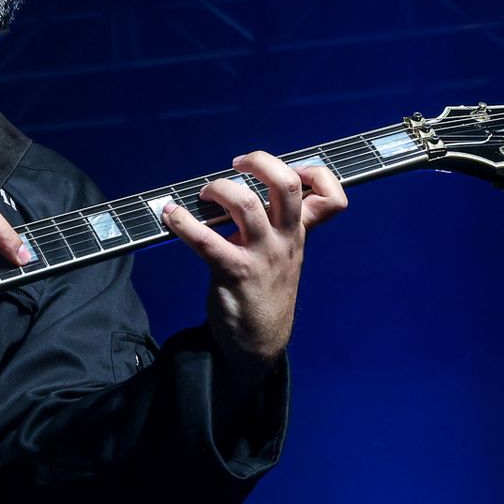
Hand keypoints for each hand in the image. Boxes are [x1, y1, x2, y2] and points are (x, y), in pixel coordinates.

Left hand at [163, 151, 347, 380]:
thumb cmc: (266, 290)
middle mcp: (285, 239)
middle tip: (237, 164)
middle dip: (260, 162)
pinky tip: (171, 216)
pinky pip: (206, 240)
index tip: (293, 168)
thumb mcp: (285, 254)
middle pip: (286, 185)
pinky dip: (183, 222)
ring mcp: (261, 255)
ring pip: (246, 204)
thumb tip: (253, 187)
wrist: (260, 341)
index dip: (318, 173)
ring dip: (219, 189)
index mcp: (298, 233)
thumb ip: (280, 224)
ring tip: (205, 193)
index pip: (332, 198)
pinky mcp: (234, 272)